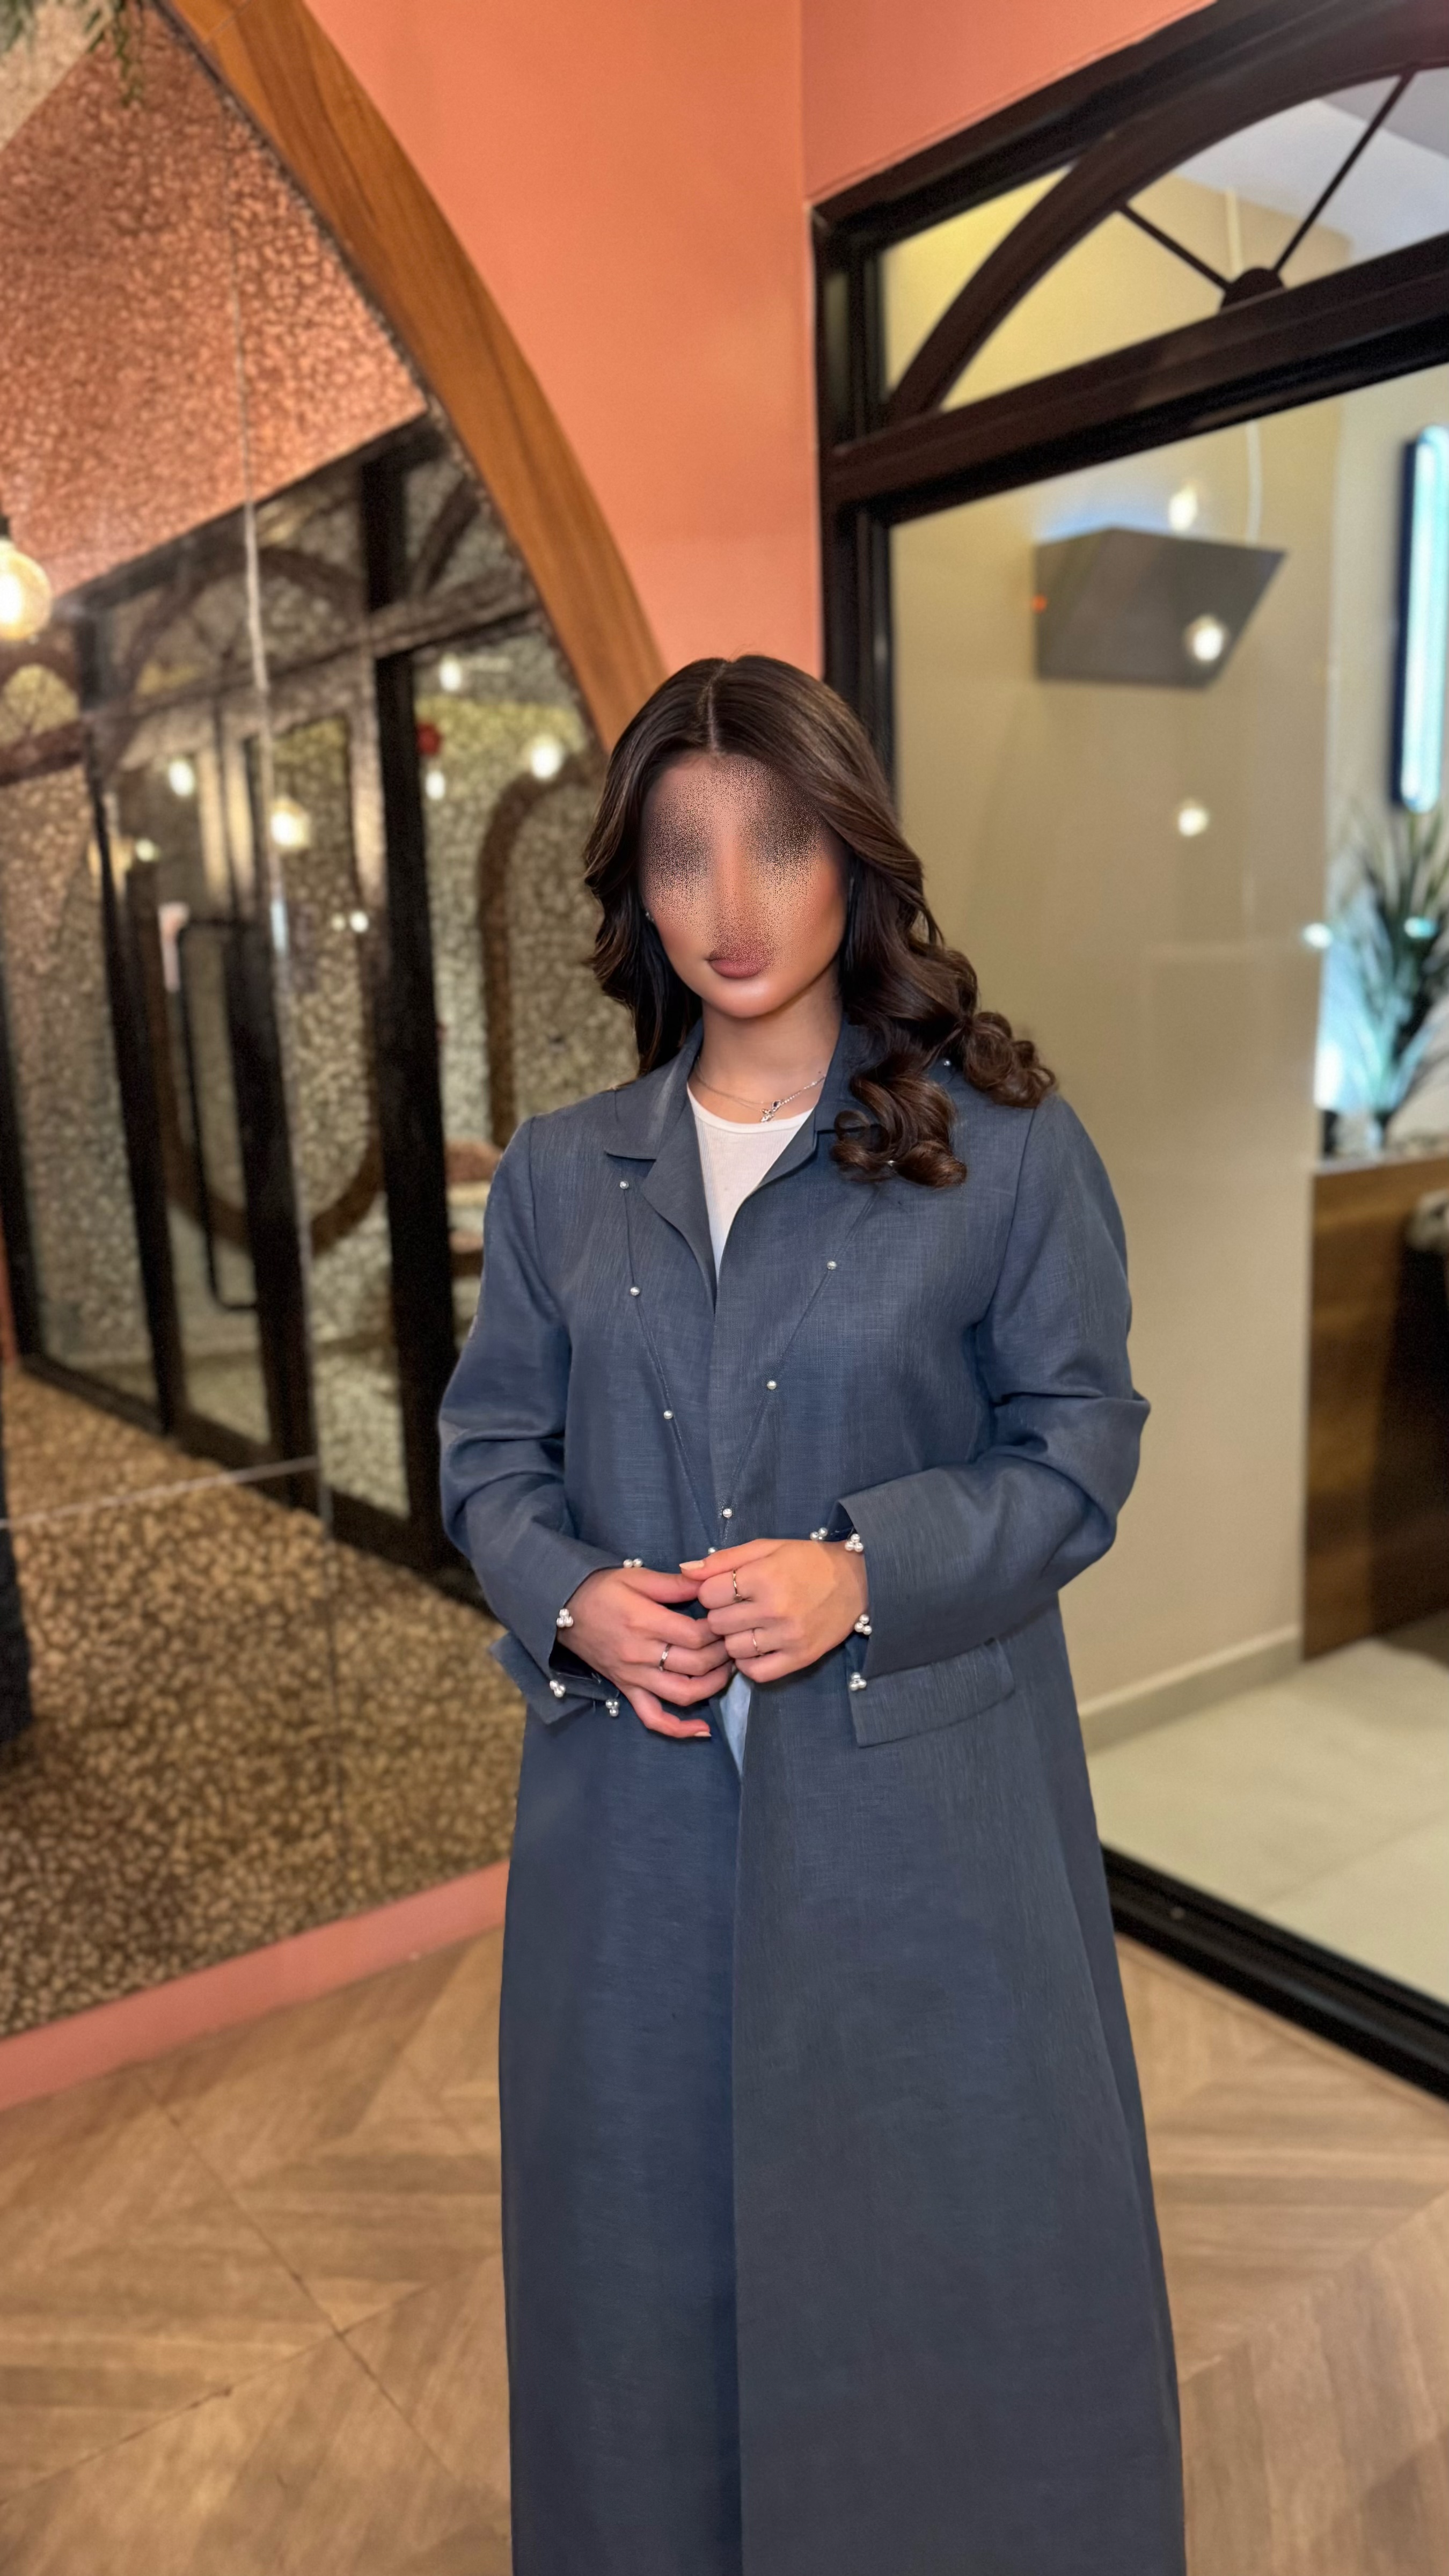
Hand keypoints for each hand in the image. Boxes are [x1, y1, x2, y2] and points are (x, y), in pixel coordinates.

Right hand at [564, 1564, 733, 1739]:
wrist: (562, 1608)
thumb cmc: (601, 1589)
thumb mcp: (638, 1577)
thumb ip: (675, 1584)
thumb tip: (710, 1584)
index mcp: (645, 1622)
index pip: (696, 1636)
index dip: (719, 1631)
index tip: (728, 1621)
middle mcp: (641, 1654)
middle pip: (695, 1665)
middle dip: (723, 1655)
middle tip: (734, 1642)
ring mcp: (633, 1676)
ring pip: (682, 1694)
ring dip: (713, 1687)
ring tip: (727, 1671)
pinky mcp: (627, 1689)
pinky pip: (653, 1718)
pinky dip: (678, 1729)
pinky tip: (701, 1729)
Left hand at [681, 1538, 866, 1685]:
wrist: (857, 1581)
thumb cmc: (807, 1561)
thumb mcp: (766, 1548)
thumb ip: (723, 1559)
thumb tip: (684, 1570)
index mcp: (763, 1576)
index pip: (708, 1594)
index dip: (711, 1591)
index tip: (725, 1588)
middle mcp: (774, 1609)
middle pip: (716, 1624)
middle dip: (720, 1615)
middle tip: (736, 1608)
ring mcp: (788, 1637)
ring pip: (732, 1650)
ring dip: (733, 1639)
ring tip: (748, 1626)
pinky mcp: (800, 1658)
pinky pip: (755, 1672)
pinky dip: (748, 1663)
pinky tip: (755, 1647)